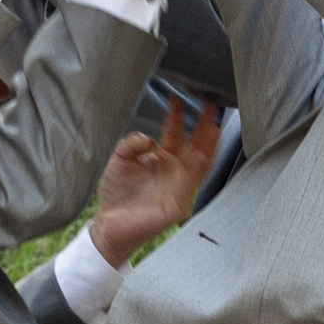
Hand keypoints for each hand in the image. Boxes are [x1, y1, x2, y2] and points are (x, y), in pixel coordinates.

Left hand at [90, 94, 224, 261]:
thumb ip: (132, 144)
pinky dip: (200, 165)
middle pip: (194, 144)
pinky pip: (193, 181)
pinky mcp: (180, 201)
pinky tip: (203, 150)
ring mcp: (179, 186)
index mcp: (161, 161)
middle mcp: (174, 171)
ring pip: (200, 160)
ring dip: (208, 141)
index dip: (177, 116)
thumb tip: (150, 138)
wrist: (109, 225)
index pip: (174, 133)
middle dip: (203, 124)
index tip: (178, 97)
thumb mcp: (119, 160)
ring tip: (213, 120)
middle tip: (209, 101)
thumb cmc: (116, 196)